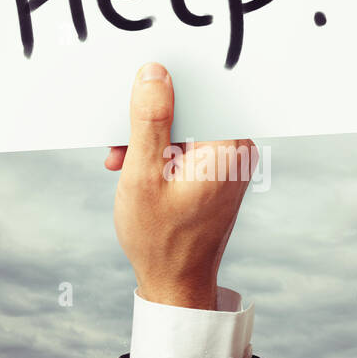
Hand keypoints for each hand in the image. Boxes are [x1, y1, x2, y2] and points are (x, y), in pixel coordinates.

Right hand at [105, 62, 257, 309]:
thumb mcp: (143, 175)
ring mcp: (229, 162)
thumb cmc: (161, 239)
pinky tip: (134, 168)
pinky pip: (187, 144)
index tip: (136, 93)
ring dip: (149, 137)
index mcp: (228, 147)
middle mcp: (236, 150)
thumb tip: (154, 72)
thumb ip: (149, 120)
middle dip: (150, 117)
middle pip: (192, 106)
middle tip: (119, 138)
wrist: (176, 284)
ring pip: (185, 125)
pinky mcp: (218, 172)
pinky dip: (159, 152)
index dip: (165, 85)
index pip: (202, 89)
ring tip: (121, 160)